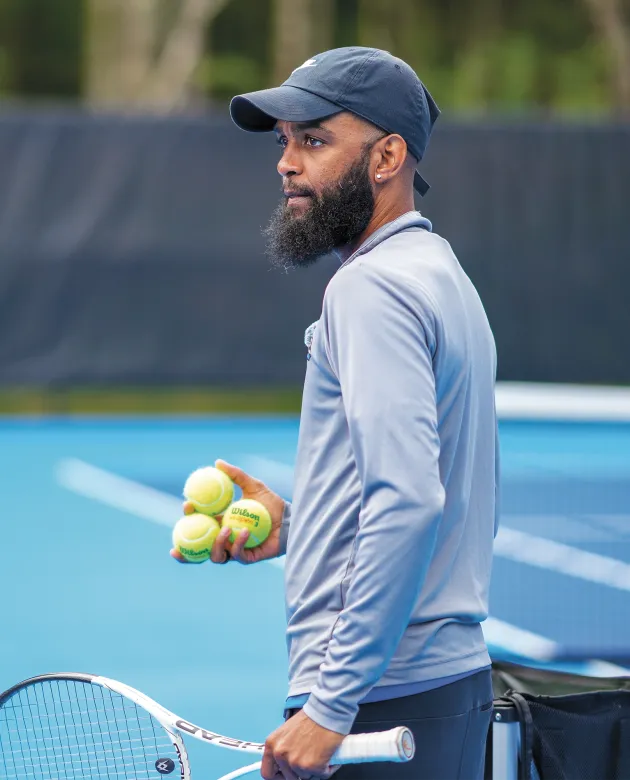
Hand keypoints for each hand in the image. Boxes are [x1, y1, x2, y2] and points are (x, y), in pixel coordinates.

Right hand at [170, 459, 285, 565]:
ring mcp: (234, 550)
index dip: (189, 517)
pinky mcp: (247, 558)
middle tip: (184, 535)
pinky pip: (238, 555)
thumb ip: (236, 475)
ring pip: (216, 556)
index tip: (187, 505)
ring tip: (224, 529)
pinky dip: (238, 543)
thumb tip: (217, 462)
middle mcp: (224, 539)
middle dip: (185, 547)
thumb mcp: (253, 485)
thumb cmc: (270, 503)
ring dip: (216, 544)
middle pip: (199, 548)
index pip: (199, 522)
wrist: (289, 519)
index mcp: (220, 522)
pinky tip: (244, 531)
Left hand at [261, 710, 343, 779]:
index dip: (278, 777)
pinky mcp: (310, 766)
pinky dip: (326, 768)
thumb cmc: (312, 717)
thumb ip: (284, 747)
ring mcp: (294, 761)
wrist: (327, 711)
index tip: (286, 776)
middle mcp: (280, 753)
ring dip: (313, 770)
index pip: (267, 772)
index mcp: (272, 744)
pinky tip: (327, 754)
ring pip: (304, 777)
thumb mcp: (288, 731)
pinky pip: (320, 775)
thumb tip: (287, 762)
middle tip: (308, 762)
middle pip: (288, 777)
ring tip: (319, 753)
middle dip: (299, 772)